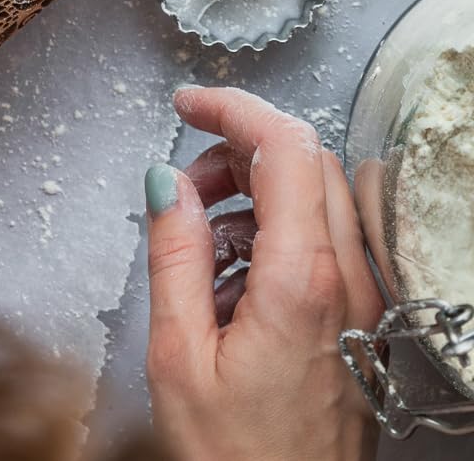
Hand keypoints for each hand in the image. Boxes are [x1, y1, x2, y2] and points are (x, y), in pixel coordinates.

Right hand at [144, 87, 383, 460]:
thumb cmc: (234, 454)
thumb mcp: (176, 352)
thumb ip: (174, 252)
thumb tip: (167, 181)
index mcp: (301, 280)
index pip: (284, 148)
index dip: (232, 108)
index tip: (187, 103)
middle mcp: (347, 280)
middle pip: (307, 160)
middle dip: (238, 150)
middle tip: (183, 184)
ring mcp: (362, 297)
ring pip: (320, 193)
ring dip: (255, 189)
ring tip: (199, 239)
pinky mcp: (359, 314)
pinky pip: (324, 236)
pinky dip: (274, 226)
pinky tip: (229, 274)